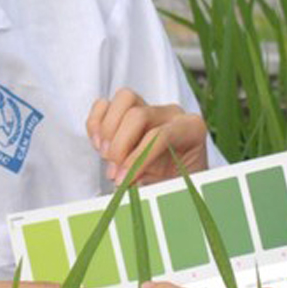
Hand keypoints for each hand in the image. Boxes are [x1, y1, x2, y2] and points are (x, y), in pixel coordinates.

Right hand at [87, 88, 207, 184]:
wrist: (174, 182)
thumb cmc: (177, 185)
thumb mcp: (172, 189)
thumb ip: (153, 185)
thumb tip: (129, 183)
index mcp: (190, 128)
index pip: (160, 135)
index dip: (137, 159)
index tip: (123, 180)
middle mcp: (171, 114)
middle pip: (138, 115)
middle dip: (120, 146)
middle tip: (114, 173)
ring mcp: (148, 108)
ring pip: (124, 98)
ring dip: (108, 130)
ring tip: (107, 157)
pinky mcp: (128, 111)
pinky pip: (105, 105)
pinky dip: (96, 123)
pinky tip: (99, 145)